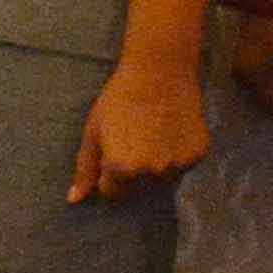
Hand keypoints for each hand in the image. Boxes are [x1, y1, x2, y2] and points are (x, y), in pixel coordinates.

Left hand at [73, 51, 211, 200]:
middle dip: (132, 172)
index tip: (112, 152)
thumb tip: (74, 200)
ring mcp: (177, 165)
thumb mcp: (93, 132)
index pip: (111, 192)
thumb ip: (85, 169)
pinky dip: (176, 155)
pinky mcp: (198, 155)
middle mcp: (151, 172)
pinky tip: (170, 131)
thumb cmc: (118, 101)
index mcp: (120, 168)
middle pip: (138, 188)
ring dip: (155, 166)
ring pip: (162, 179)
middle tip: (134, 139)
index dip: (108, 174)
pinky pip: (182, 166)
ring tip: (152, 133)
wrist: (160, 73)